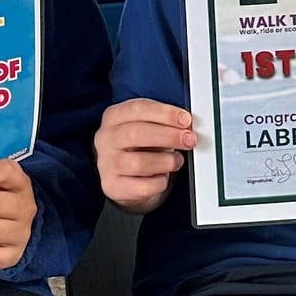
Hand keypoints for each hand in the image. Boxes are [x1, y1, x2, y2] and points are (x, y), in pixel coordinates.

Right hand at [97, 98, 197, 212]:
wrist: (124, 179)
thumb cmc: (140, 148)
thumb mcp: (147, 127)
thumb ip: (163, 123)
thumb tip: (186, 127)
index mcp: (113, 117)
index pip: (137, 109)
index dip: (164, 113)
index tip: (186, 120)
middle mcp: (105, 139)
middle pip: (136, 133)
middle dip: (168, 136)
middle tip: (189, 140)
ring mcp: (106, 164)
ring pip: (139, 163)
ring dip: (166, 161)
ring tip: (176, 160)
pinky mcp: (112, 187)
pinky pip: (143, 186)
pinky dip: (160, 182)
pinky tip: (162, 177)